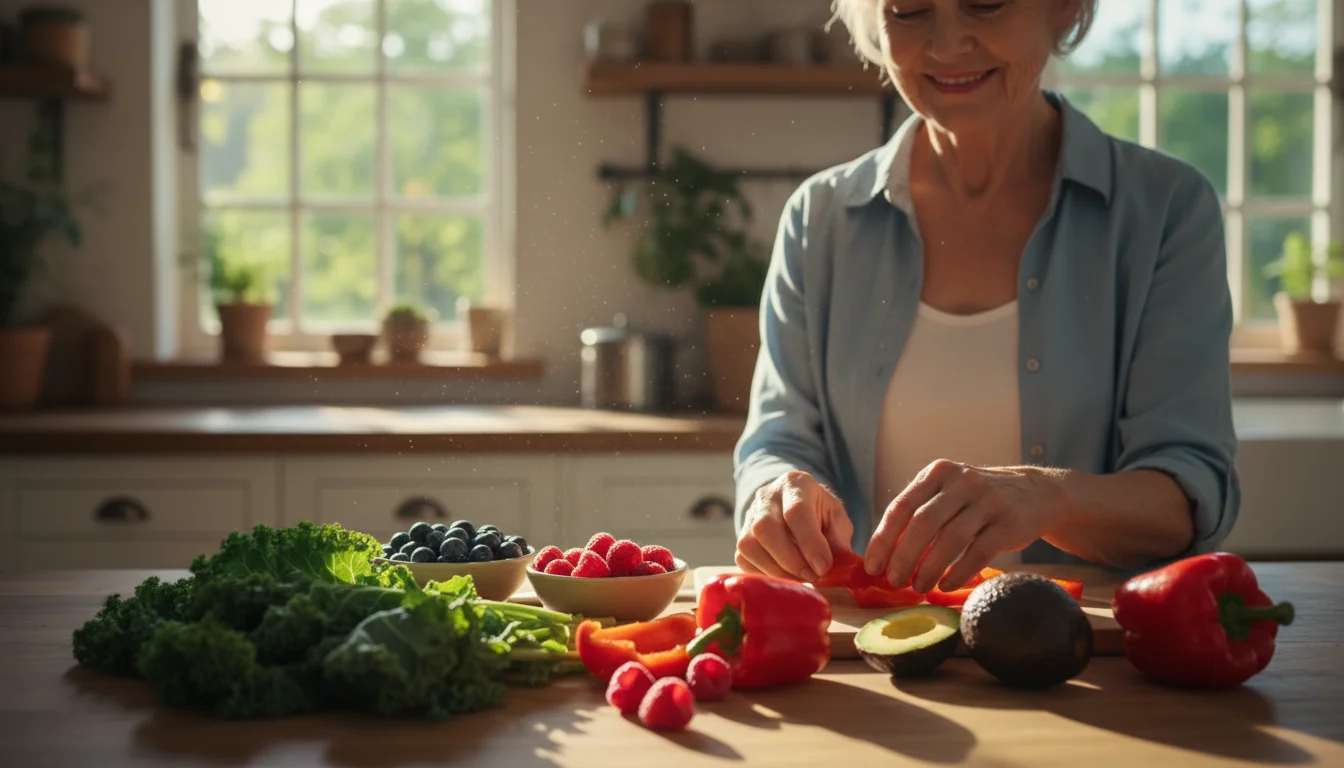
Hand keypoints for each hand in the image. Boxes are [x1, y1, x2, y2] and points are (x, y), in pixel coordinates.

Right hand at [737, 471, 854, 582]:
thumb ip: (837, 541)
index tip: (823, 567)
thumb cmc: (821, 514)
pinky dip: (764, 573)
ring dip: (776, 570)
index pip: (796, 511)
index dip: (809, 543)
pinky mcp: (740, 536)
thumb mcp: (837, 520)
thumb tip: (831, 570)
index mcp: (795, 484)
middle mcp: (767, 496)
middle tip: (812, 576)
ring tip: (800, 578)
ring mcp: (749, 515)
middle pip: (765, 527)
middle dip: (790, 560)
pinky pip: (743, 559)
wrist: (797, 507)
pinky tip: (785, 576)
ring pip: (749, 545)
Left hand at [864, 459, 1065, 593]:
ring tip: (919, 587)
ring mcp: (988, 501)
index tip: (873, 567)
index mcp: (938, 473)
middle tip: (895, 581)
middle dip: (904, 557)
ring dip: (929, 569)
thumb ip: (919, 513)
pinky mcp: (1009, 523)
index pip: (901, 507)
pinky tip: (945, 585)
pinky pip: (978, 553)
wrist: (1036, 493)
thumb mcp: (947, 493)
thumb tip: (884, 554)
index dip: (884, 539)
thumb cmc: (977, 500)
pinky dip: (958, 573)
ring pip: (950, 539)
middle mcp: (962, 482)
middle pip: (923, 523)